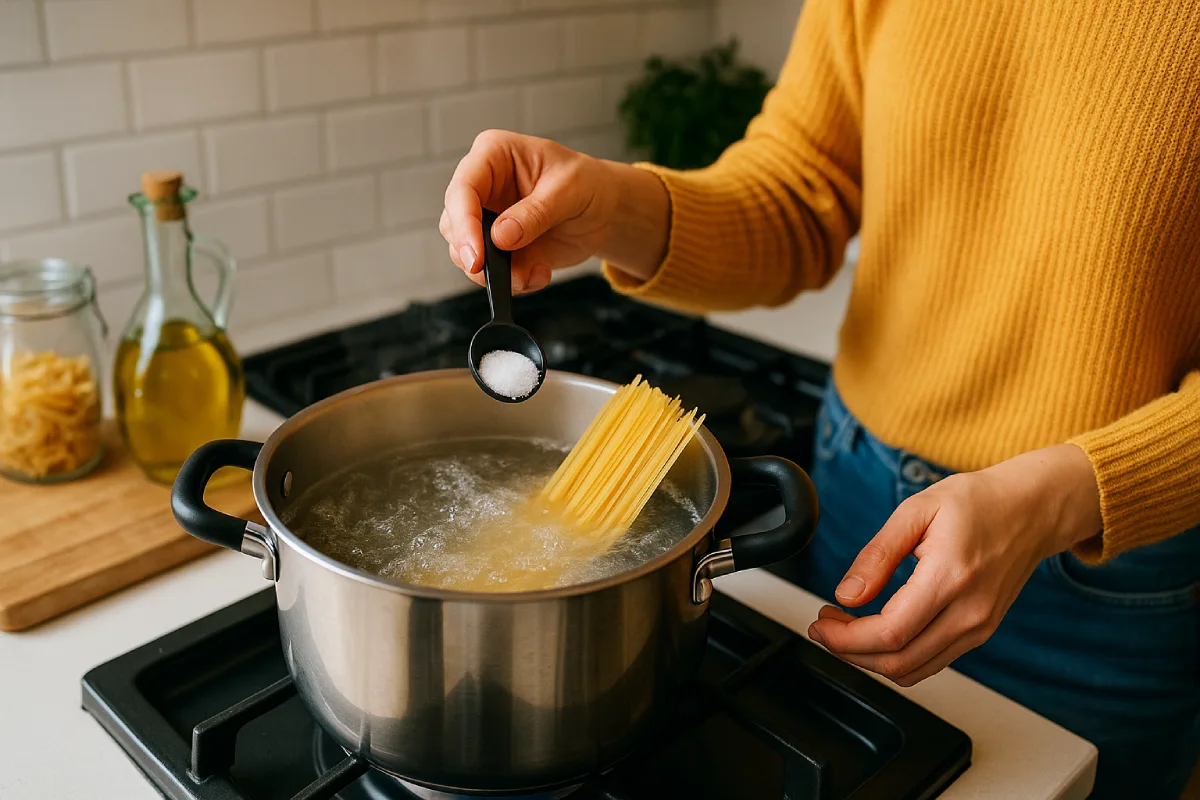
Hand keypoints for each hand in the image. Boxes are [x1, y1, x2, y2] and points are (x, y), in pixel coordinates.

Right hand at [440, 129, 668, 292]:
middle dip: (472, 253)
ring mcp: (487, 219)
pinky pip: (489, 271)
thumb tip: (501, 237)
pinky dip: (510, 281)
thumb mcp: (570, 190)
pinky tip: (539, 274)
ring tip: (533, 274)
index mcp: (494, 155)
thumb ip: (536, 212)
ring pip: (465, 251)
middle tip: (494, 274)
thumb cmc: (587, 184)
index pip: (464, 187)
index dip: (464, 223)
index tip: (476, 255)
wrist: (604, 211)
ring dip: (495, 273)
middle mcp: (483, 186)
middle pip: (454, 222)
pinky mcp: (497, 247)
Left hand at [808, 443, 1101, 686]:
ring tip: (843, 629)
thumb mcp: (917, 510)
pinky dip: (896, 657)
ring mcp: (978, 628)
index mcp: (951, 578)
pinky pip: (931, 661)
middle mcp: (970, 613)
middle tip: (823, 627)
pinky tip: (875, 632)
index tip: (820, 623)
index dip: (846, 639)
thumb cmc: (978, 501)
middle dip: (849, 652)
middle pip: (899, 662)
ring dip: (870, 659)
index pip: (890, 633)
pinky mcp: (980, 632)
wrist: (1031, 509)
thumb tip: (847, 594)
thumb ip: (878, 554)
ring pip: (914, 670)